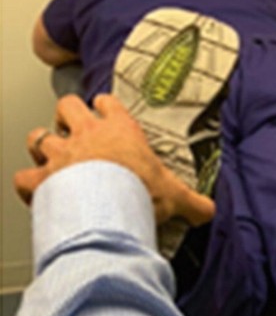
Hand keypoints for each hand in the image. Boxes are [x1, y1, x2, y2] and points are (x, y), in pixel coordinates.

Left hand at [16, 94, 214, 226]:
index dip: (106, 106)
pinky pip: (25, 177)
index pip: (109, 104)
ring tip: (51, 157)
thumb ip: (194, 202)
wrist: (111, 208)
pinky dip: (28, 184)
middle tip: (74, 129)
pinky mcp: (43, 179)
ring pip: (39, 136)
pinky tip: (36, 190)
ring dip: (44, 145)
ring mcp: (61, 155)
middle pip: (68, 107)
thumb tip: (210, 211)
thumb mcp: (176, 197)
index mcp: (120, 132)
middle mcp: (87, 136)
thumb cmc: (140, 193)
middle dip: (68, 116)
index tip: (108, 110)